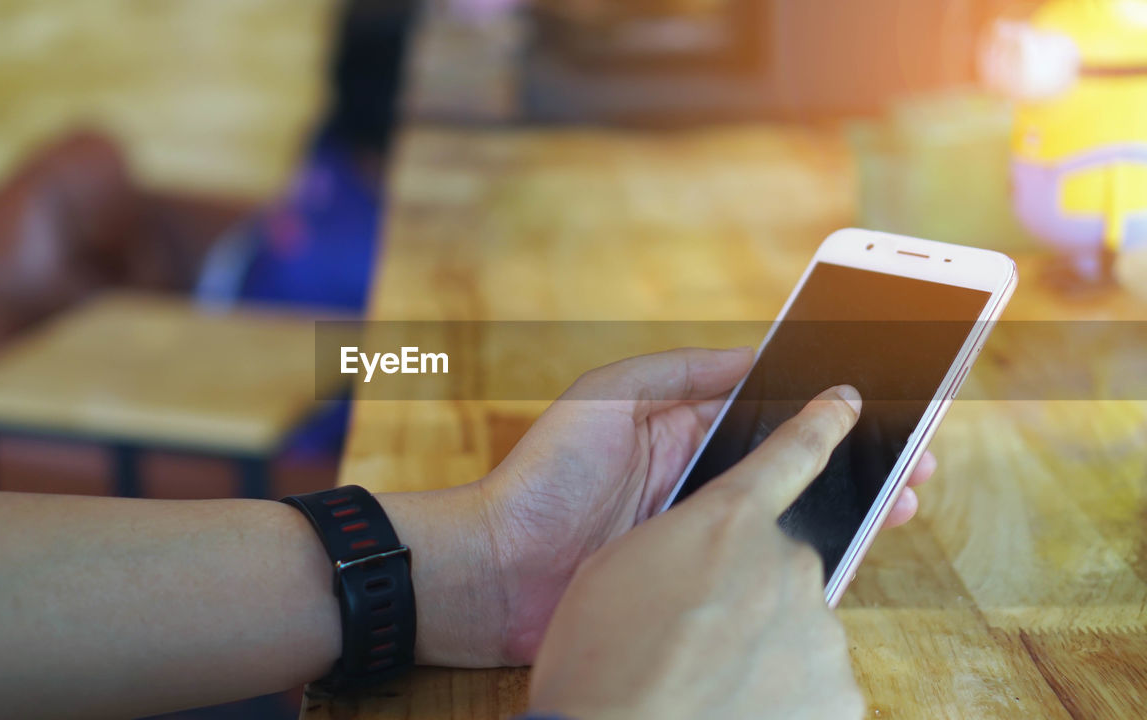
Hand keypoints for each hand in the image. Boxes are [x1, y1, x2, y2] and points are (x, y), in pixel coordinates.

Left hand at [477, 347, 932, 663]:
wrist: (495, 569)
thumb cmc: (544, 475)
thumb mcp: (609, 395)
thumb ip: (679, 372)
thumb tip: (752, 355)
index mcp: (682, 430)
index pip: (770, 413)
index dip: (826, 408)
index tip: (883, 401)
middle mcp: (700, 482)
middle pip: (795, 466)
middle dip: (858, 461)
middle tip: (919, 459)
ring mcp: (701, 535)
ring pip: (792, 517)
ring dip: (852, 508)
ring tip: (908, 500)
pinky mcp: (696, 585)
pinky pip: (766, 570)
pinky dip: (814, 561)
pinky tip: (858, 552)